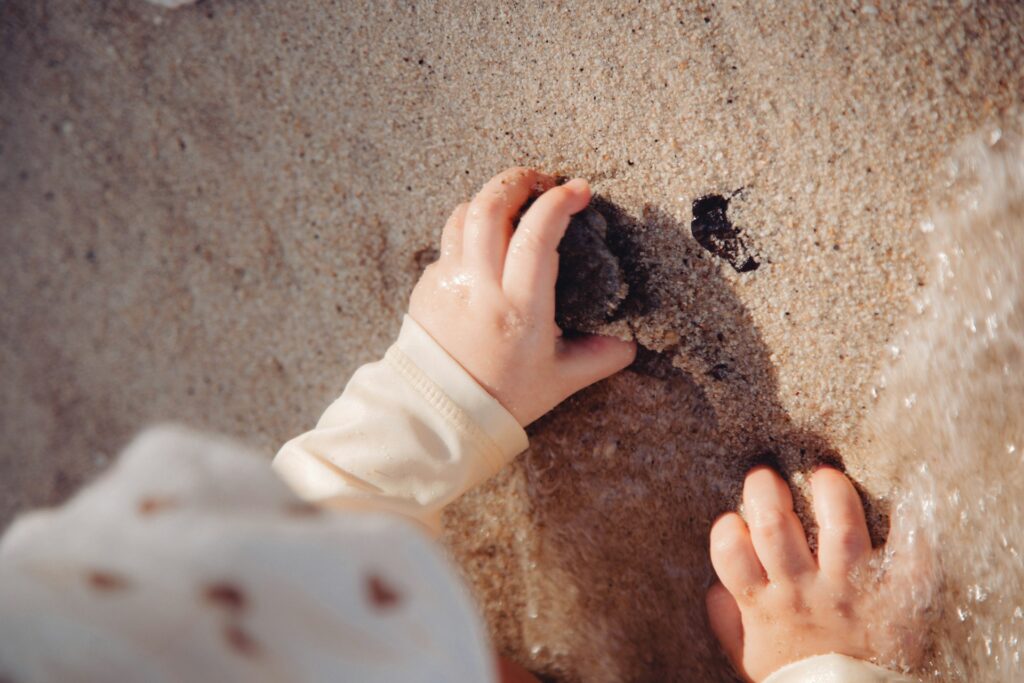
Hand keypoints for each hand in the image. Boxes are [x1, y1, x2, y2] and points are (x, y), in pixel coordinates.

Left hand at [409, 167, 636, 425]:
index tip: (579, 192)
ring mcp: (448, 283)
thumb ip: (600, 357)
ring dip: (490, 197)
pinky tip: (487, 245)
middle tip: (542, 181)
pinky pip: (448, 243)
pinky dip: (469, 231)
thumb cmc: (503, 398)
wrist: (438, 415)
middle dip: (519, 181)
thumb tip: (631, 340)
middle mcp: (480, 289)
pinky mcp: (427, 287)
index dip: (559, 203)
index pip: (537, 236)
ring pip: (463, 215)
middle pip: (490, 208)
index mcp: (519, 309)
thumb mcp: (561, 380)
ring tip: (513, 201)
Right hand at [706, 466, 925, 681]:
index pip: (730, 551)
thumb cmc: (797, 679)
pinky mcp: (894, 601)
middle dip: (765, 489)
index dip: (727, 527)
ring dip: (831, 493)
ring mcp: (850, 593)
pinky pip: (908, 558)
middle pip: (775, 525)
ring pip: (840, 529)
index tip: (735, 521)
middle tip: (766, 476)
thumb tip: (715, 585)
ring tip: (825, 476)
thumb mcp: (749, 657)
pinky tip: (903, 504)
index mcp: (764, 605)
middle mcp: (803, 593)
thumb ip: (729, 620)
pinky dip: (909, 528)